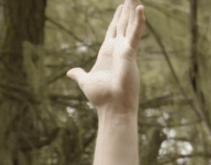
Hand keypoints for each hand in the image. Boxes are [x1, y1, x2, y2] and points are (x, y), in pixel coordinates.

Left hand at [67, 0, 144, 114]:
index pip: (113, 30)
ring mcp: (125, 50)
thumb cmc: (101, 97)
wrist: (111, 107)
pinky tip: (140, 7)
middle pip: (123, 24)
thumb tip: (70, 72)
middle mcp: (118, 49)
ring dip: (133, 10)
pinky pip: (135, 33)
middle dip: (126, 10)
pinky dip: (138, 21)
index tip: (120, 6)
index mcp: (108, 53)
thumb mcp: (86, 81)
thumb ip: (79, 74)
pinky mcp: (129, 53)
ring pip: (130, 24)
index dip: (117, 18)